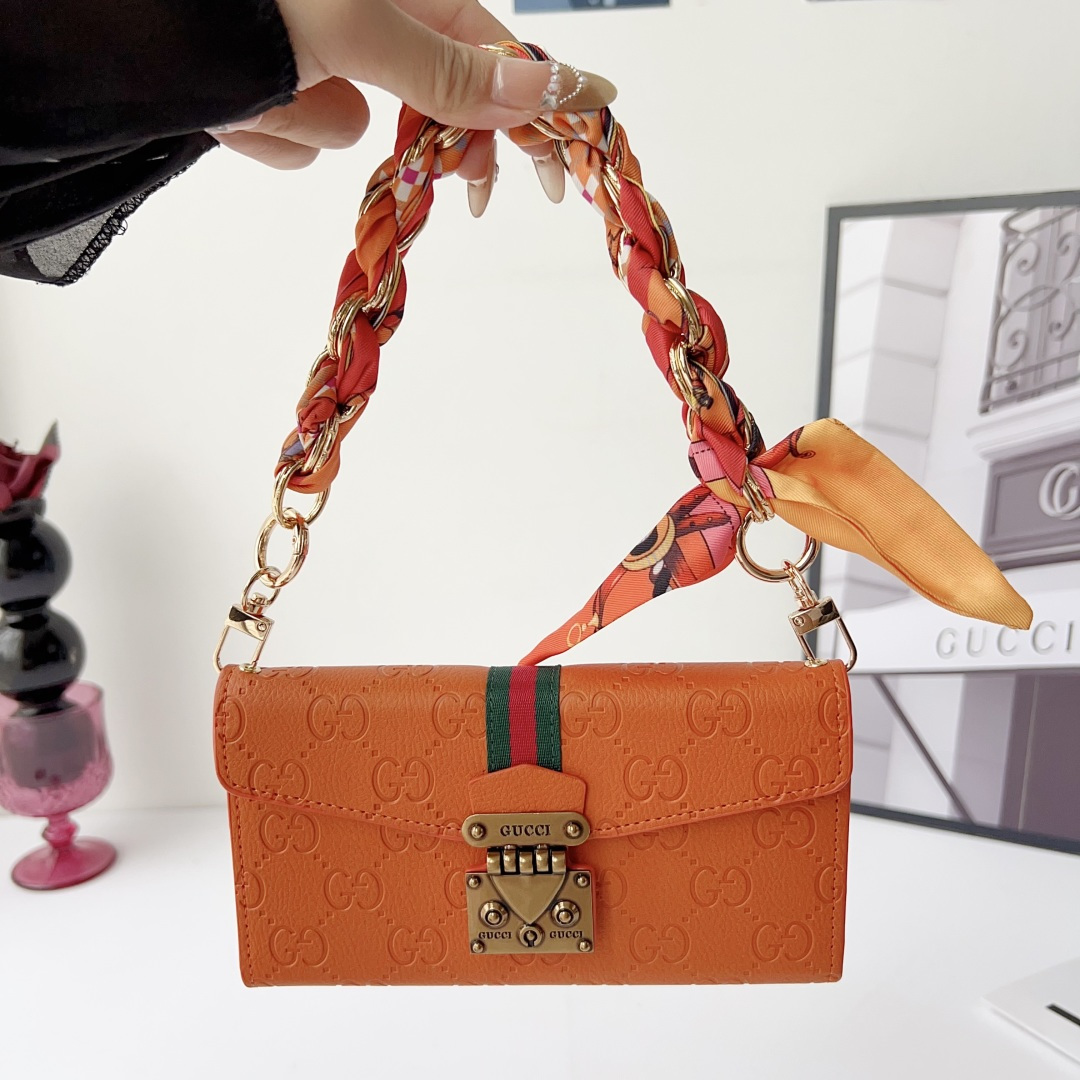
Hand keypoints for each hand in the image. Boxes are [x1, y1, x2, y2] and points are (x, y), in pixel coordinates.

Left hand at [210, 0, 615, 213]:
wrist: (120, 32)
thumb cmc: (239, 0)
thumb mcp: (355, 22)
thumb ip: (446, 66)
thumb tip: (543, 87)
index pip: (487, 52)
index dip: (529, 108)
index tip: (561, 167)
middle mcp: (357, 25)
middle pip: (426, 101)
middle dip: (415, 133)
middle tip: (461, 190)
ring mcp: (312, 65)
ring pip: (350, 129)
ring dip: (309, 122)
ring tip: (259, 90)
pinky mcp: (270, 102)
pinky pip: (297, 141)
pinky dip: (269, 133)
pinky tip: (231, 108)